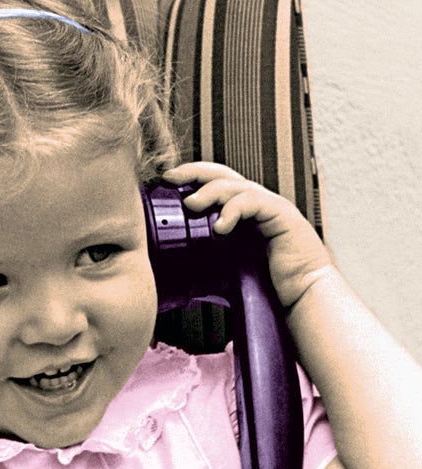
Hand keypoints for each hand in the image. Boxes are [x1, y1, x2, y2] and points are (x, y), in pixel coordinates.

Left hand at [165, 162, 334, 312]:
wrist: (301, 295)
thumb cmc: (267, 285)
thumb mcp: (224, 271)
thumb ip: (203, 263)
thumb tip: (170, 271)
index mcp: (240, 214)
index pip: (214, 185)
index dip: (191, 180)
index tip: (166, 184)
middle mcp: (255, 205)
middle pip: (223, 175)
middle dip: (195, 172)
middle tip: (171, 178)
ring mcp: (270, 207)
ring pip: (236, 186)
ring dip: (211, 191)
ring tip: (192, 204)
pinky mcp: (282, 215)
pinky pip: (254, 201)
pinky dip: (234, 209)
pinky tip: (221, 225)